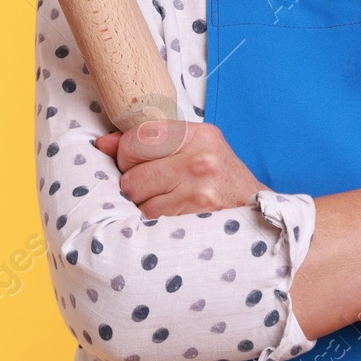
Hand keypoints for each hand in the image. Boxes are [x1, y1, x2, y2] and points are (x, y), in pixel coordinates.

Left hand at [93, 119, 267, 218]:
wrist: (258, 218)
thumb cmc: (222, 183)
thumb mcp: (196, 151)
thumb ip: (150, 143)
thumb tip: (102, 144)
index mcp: (199, 134)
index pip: (136, 138)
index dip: (128, 156)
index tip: (140, 164)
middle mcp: (200, 159)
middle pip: (130, 174)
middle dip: (134, 186)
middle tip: (157, 190)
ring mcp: (198, 190)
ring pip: (137, 201)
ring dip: (144, 208)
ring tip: (167, 205)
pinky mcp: (194, 217)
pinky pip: (149, 221)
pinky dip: (153, 225)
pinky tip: (172, 221)